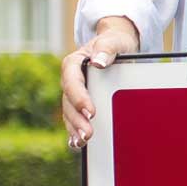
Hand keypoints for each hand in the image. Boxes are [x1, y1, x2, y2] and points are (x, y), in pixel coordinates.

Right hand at [62, 16, 140, 149]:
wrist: (117, 45)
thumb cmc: (115, 42)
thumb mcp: (114, 41)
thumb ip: (107, 49)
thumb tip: (99, 62)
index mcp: (74, 64)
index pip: (72, 82)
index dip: (79, 98)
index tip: (91, 112)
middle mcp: (71, 80)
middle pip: (69, 102)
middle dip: (77, 120)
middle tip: (88, 134)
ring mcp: (75, 93)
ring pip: (70, 114)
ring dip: (75, 129)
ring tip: (82, 142)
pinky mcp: (81, 103)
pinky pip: (74, 119)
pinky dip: (74, 131)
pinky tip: (77, 144)